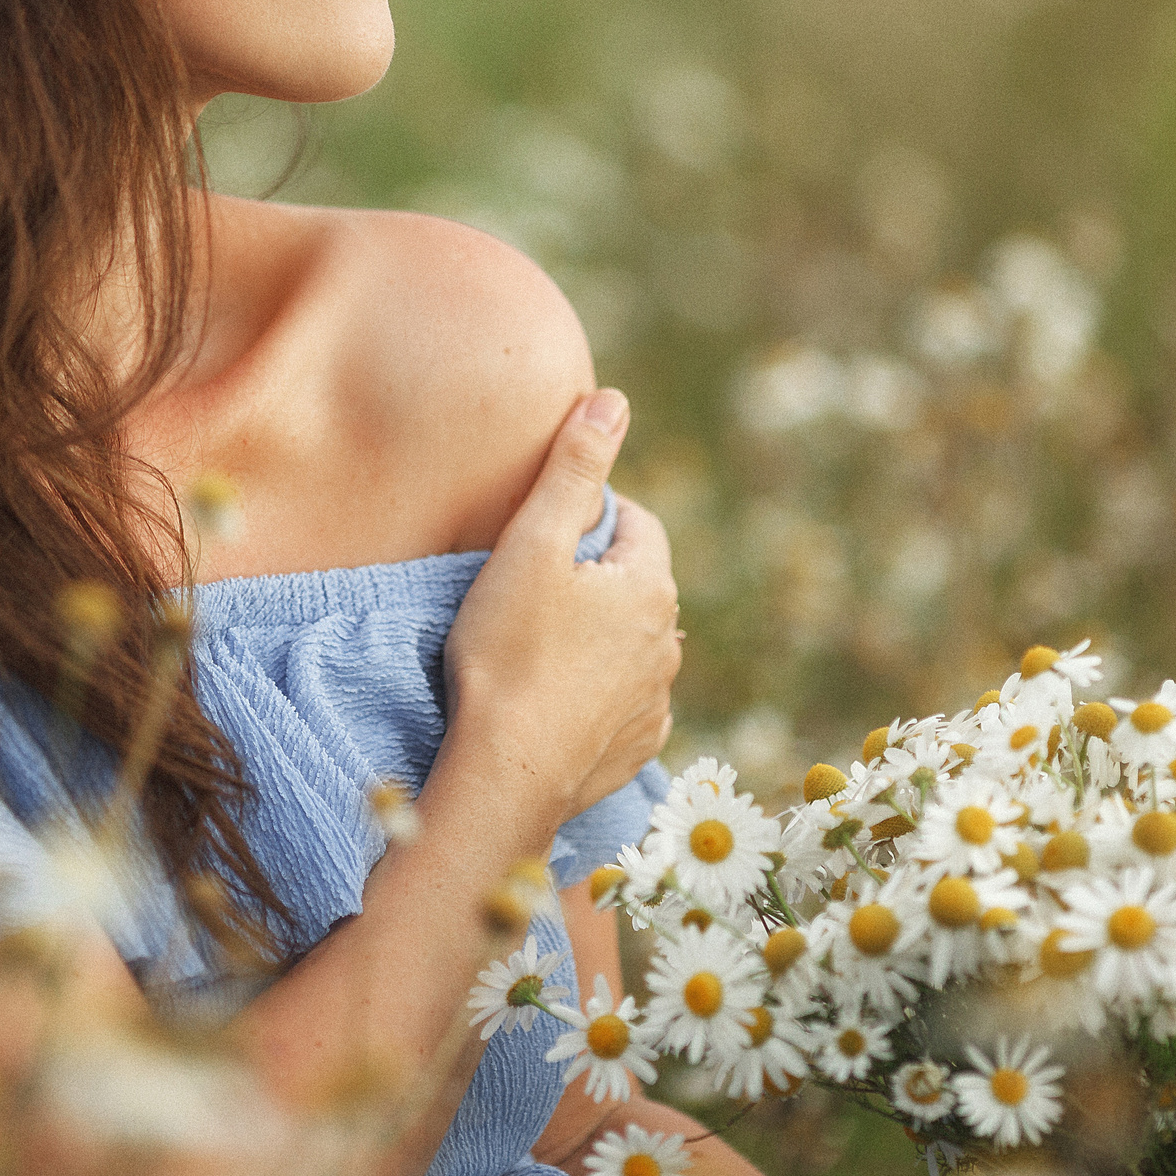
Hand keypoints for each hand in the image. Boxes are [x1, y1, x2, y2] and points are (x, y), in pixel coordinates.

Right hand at [443, 389, 680, 821]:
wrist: (505, 775)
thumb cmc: (509, 653)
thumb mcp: (533, 543)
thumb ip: (574, 468)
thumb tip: (614, 400)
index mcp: (651, 585)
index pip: (635, 524)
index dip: (588, 519)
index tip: (541, 534)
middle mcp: (669, 642)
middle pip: (635, 583)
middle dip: (593, 577)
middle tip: (529, 589)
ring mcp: (655, 700)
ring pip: (630, 644)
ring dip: (596, 636)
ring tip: (536, 645)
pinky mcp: (635, 747)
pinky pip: (622, 701)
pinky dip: (596, 692)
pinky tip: (554, 697)